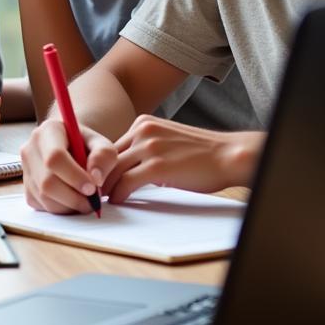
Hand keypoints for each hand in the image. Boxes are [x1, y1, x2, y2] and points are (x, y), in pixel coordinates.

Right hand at [21, 118, 114, 213]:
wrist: (73, 148)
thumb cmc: (87, 146)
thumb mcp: (103, 144)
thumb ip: (104, 156)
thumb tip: (95, 178)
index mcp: (48, 131)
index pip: (54, 157)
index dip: (74, 176)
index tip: (92, 188)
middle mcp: (30, 149)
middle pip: (47, 182)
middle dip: (74, 197)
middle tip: (93, 200)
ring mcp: (26, 170)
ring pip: (45, 197)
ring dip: (70, 205)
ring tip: (86, 199)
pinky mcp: (27, 188)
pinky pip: (43, 206)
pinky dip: (62, 209)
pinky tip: (73, 199)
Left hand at [101, 115, 262, 203]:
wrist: (229, 155)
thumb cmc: (202, 153)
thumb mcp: (167, 140)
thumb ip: (145, 148)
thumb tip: (126, 168)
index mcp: (144, 123)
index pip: (112, 146)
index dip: (103, 164)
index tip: (98, 178)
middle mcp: (143, 131)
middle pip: (108, 158)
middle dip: (99, 176)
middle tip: (94, 192)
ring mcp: (149, 147)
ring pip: (113, 171)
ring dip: (107, 188)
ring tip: (104, 199)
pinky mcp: (157, 166)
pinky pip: (126, 183)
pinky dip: (119, 194)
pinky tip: (119, 201)